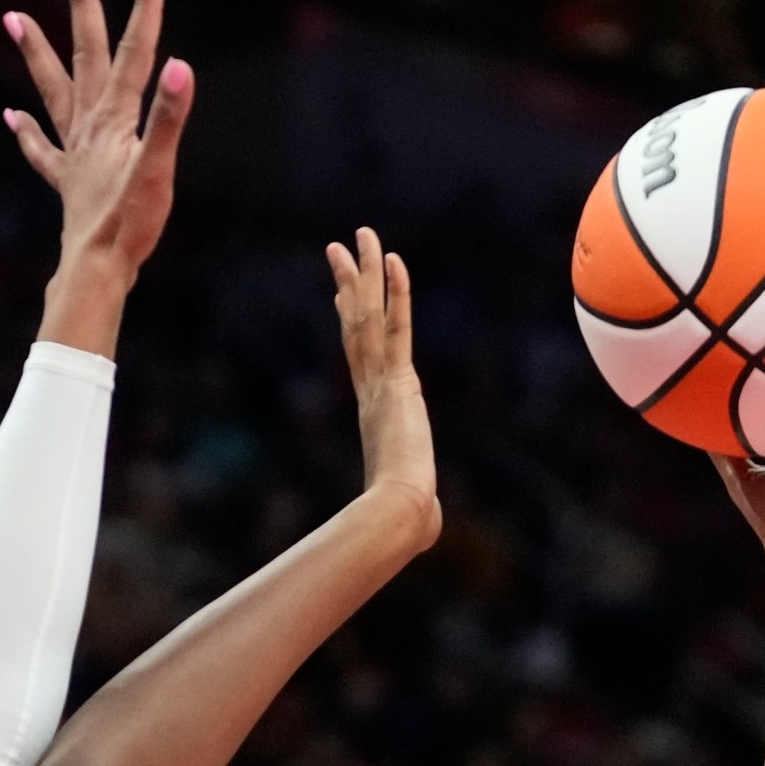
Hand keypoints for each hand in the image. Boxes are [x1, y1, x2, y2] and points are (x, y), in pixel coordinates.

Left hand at [4, 0, 192, 302]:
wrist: (96, 269)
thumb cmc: (129, 224)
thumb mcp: (157, 168)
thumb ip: (168, 118)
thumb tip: (179, 67)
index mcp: (115, 118)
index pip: (135, 53)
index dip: (144, 9)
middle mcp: (90, 126)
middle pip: (86, 55)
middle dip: (82, 9)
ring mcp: (75, 153)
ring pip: (52, 91)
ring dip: (37, 53)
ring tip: (13, 18)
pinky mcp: (68, 182)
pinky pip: (42, 150)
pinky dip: (26, 131)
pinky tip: (11, 115)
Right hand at [329, 227, 440, 548]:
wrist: (398, 514)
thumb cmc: (403, 516)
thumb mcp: (411, 498)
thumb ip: (416, 503)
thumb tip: (427, 530)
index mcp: (374, 408)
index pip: (359, 353)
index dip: (350, 318)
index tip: (344, 290)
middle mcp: (371, 389)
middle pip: (355, 325)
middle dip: (347, 283)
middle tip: (337, 247)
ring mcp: (382, 383)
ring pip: (369, 317)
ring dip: (366, 273)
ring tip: (360, 235)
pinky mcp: (399, 383)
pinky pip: (397, 328)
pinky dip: (396, 294)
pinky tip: (394, 261)